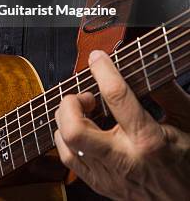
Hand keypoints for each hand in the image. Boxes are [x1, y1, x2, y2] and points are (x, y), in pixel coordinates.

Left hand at [54, 50, 189, 200]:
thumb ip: (167, 91)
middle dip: (72, 104)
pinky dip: (67, 138)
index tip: (97, 57)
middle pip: (75, 130)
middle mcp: (123, 160)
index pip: (116, 97)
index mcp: (148, 141)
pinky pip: (69, 159)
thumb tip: (149, 62)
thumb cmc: (189, 164)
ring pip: (65, 144)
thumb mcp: (187, 120)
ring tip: (85, 111)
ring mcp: (109, 176)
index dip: (103, 70)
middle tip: (87, 96)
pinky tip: (83, 128)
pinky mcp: (101, 185)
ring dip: (67, 119)